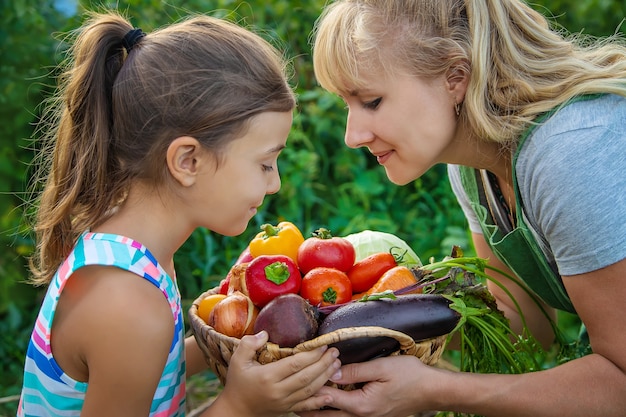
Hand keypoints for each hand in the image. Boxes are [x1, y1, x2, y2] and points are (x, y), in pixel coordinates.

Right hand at [213, 331, 340, 416]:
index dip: (312, 354)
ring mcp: (284, 402)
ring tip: (336, 364)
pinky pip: (306, 406)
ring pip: (309, 390)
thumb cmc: (237, 383)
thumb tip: (265, 333)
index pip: (295, 364)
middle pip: (306, 377)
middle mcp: (278, 391)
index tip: (323, 344)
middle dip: (324, 363)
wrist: (235, 410)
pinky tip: (330, 394)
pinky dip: (319, 401)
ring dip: (325, 377)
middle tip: (335, 352)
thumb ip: (248, 344)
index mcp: (267, 376)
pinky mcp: (287, 409)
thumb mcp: (237, 360)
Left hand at [297, 355, 439, 416]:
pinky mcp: (370, 415)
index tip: (295, 380)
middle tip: (288, 399)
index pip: (327, 399)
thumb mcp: (381, 368)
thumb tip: (331, 371)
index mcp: (361, 405)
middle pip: (326, 414)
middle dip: (307, 407)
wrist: (431, 391)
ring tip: (299, 402)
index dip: (310, 388)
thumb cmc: (409, 376)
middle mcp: (361, 416)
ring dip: (317, 409)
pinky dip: (332, 409)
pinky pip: (345, 415)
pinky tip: (326, 402)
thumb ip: (355, 371)